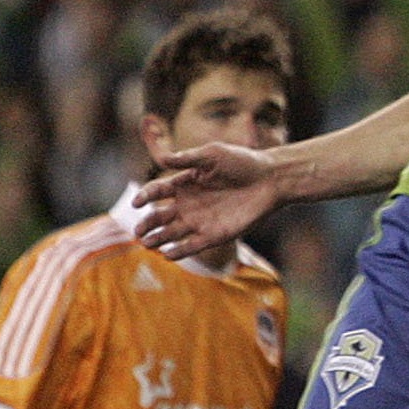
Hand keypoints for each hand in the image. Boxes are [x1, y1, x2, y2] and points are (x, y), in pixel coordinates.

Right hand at [134, 142, 282, 260]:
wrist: (271, 180)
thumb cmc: (242, 162)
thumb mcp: (212, 155)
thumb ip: (188, 158)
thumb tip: (162, 158)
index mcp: (184, 183)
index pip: (156, 191)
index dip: (145, 196)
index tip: (137, 203)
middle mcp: (188, 204)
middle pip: (159, 216)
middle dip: (147, 224)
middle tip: (138, 231)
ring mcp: (200, 221)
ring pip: (171, 234)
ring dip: (158, 240)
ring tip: (147, 243)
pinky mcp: (214, 235)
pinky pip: (192, 246)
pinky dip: (178, 252)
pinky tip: (167, 254)